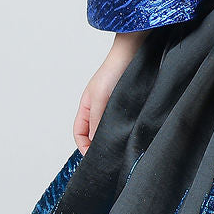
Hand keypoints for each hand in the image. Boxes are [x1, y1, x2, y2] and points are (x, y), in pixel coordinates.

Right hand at [73, 38, 142, 153]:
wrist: (134, 55)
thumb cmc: (113, 71)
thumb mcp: (100, 97)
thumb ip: (96, 120)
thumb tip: (94, 141)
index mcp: (87, 108)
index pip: (79, 133)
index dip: (83, 147)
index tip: (94, 158)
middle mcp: (99, 109)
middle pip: (93, 134)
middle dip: (98, 146)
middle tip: (110, 158)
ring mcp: (113, 108)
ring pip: (108, 130)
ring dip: (112, 140)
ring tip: (121, 149)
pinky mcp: (128, 107)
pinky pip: (122, 124)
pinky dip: (124, 132)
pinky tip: (131, 137)